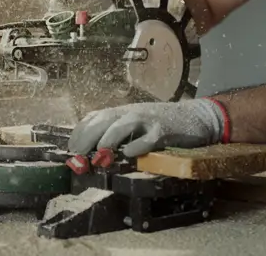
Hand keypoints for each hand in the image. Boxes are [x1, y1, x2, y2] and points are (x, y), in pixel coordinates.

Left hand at [67, 98, 227, 157]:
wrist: (195, 116)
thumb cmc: (160, 123)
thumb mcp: (135, 122)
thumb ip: (115, 130)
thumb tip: (90, 146)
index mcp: (122, 112)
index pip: (94, 117)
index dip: (79, 131)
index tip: (70, 147)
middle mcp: (132, 113)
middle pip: (104, 119)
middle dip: (88, 136)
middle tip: (78, 154)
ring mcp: (148, 120)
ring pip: (123, 125)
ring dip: (109, 138)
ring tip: (100, 153)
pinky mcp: (164, 131)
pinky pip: (149, 138)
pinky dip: (138, 146)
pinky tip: (129, 154)